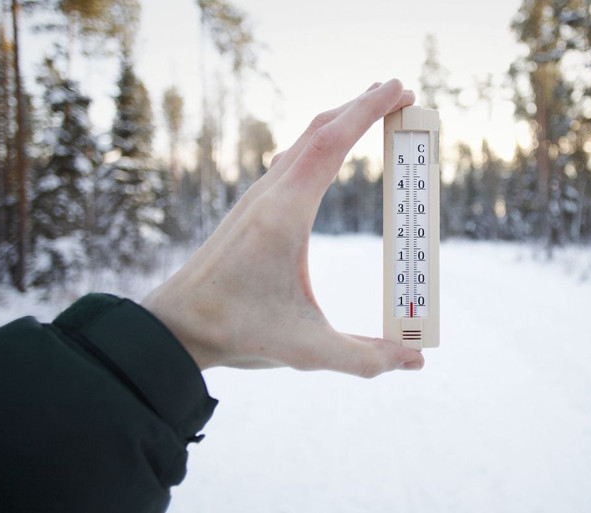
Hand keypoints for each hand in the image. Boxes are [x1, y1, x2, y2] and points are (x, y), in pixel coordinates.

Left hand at [142, 79, 424, 375]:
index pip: (331, 143)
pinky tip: (328, 151)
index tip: (400, 89)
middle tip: (401, 95)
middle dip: (361, 106)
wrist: (173, 327)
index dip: (367, 111)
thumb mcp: (306, 349)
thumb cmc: (236, 332)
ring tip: (371, 111)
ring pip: (302, 142)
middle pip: (318, 131)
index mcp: (284, 215)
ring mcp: (256, 198)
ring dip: (339, 120)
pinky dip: (319, 141)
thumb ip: (365, 357)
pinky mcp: (251, 209)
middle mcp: (268, 195)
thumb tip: (416, 362)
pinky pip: (291, 158)